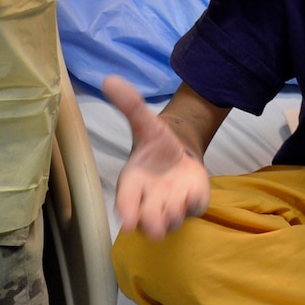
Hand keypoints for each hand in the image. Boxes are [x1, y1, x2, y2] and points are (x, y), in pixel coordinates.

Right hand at [104, 75, 211, 239]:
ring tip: (175, 206)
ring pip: (171, 220)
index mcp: (133, 183)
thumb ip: (129, 105)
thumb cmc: (155, 145)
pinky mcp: (192, 203)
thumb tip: (109, 79)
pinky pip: (194, 209)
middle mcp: (150, 200)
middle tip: (155, 226)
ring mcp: (172, 205)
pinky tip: (194, 195)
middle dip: (152, 223)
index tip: (128, 223)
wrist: (179, 154)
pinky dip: (195, 205)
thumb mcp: (145, 123)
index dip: (127, 213)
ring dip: (173, 216)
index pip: (126, 203)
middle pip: (149, 220)